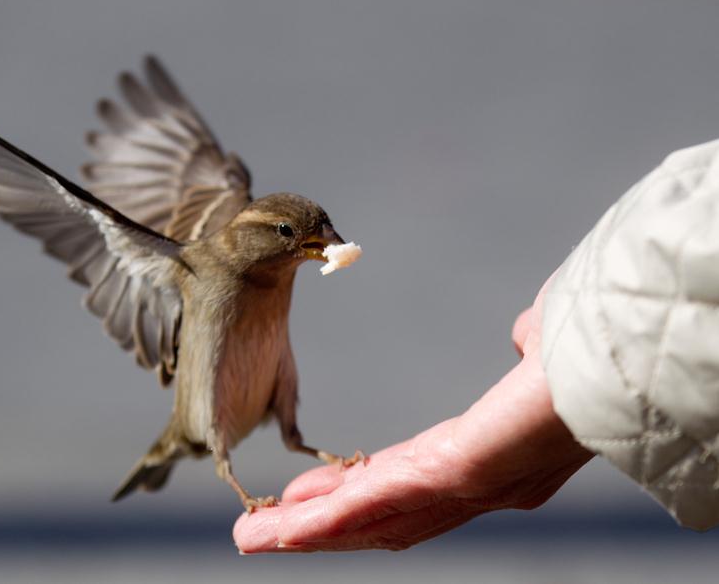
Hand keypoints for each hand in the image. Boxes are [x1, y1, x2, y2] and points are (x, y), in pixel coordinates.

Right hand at [233, 283, 593, 551]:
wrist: (622, 361)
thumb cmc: (590, 353)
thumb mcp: (543, 347)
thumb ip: (527, 347)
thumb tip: (521, 336)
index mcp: (481, 457)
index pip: (400, 483)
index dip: (350, 494)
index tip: (307, 495)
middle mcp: (465, 486)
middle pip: (375, 517)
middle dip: (315, 527)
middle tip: (262, 531)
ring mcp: (455, 487)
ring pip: (365, 522)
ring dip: (305, 535)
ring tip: (252, 538)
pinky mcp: (448, 474)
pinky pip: (372, 505)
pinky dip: (321, 522)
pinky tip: (278, 528)